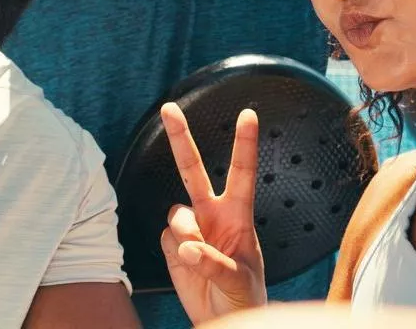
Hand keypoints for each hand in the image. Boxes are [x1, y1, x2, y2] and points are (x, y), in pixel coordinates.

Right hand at [160, 102, 266, 324]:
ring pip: (176, 212)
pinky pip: (166, 238)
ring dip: (185, 233)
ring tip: (198, 258)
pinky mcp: (172, 243)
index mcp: (238, 215)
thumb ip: (216, 264)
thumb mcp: (241, 282)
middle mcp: (212, 212)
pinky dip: (176, 252)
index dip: (244, 143)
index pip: (242, 172)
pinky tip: (187, 265)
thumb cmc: (244, 296)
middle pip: (193, 168)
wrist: (222, 318)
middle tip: (168, 108)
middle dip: (180, 137)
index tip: (248, 114)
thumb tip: (187, 247)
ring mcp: (191, 226)